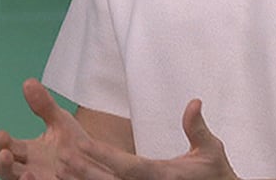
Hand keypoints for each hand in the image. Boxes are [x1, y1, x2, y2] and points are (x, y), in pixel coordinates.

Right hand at [0, 79, 96, 178]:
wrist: (99, 164)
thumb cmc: (75, 143)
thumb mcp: (60, 121)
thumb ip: (44, 106)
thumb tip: (28, 82)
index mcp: (27, 152)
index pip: (8, 147)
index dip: (3, 142)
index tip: (2, 134)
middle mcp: (29, 169)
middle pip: (7, 170)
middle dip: (3, 163)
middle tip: (4, 154)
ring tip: (25, 175)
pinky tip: (39, 179)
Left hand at [74, 99, 238, 179]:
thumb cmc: (215, 172)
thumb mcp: (211, 149)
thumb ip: (197, 127)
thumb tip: (194, 102)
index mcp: (163, 175)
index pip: (128, 165)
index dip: (104, 155)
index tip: (82, 144)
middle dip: (85, 171)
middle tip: (62, 156)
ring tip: (59, 169)